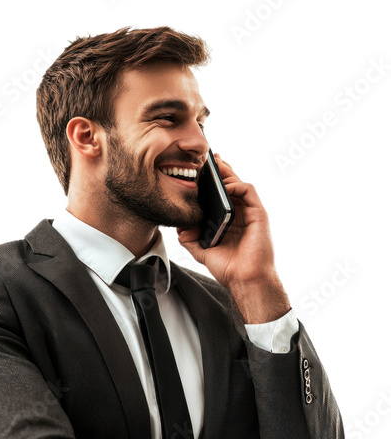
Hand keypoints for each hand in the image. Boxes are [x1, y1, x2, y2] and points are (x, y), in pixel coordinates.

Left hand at [178, 155, 273, 287]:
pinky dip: (237, 184)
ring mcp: (249, 212)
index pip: (220, 194)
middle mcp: (240, 213)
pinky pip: (248, 191)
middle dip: (219, 170)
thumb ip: (190, 237)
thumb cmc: (229, 267)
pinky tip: (225, 185)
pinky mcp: (258, 214)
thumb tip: (180, 225)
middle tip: (207, 158)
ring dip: (226, 172)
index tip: (199, 170)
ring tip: (213, 164)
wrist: (244, 280)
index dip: (211, 181)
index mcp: (228, 219)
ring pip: (239, 183)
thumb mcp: (202, 250)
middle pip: (230, 184)